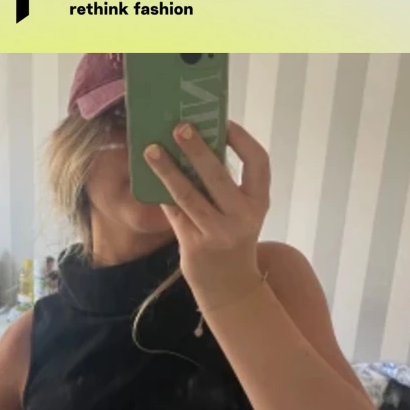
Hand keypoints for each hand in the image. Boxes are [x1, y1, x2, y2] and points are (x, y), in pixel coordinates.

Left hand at [143, 120, 270, 310]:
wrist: (230, 286)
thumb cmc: (233, 237)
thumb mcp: (242, 211)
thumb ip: (228, 184)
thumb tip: (197, 144)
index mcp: (259, 202)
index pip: (258, 162)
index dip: (242, 140)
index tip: (223, 122)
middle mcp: (242, 217)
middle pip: (217, 176)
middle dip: (197, 149)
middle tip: (179, 127)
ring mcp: (217, 233)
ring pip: (188, 195)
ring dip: (167, 170)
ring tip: (150, 150)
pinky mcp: (194, 246)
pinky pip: (175, 213)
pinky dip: (163, 194)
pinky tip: (150, 178)